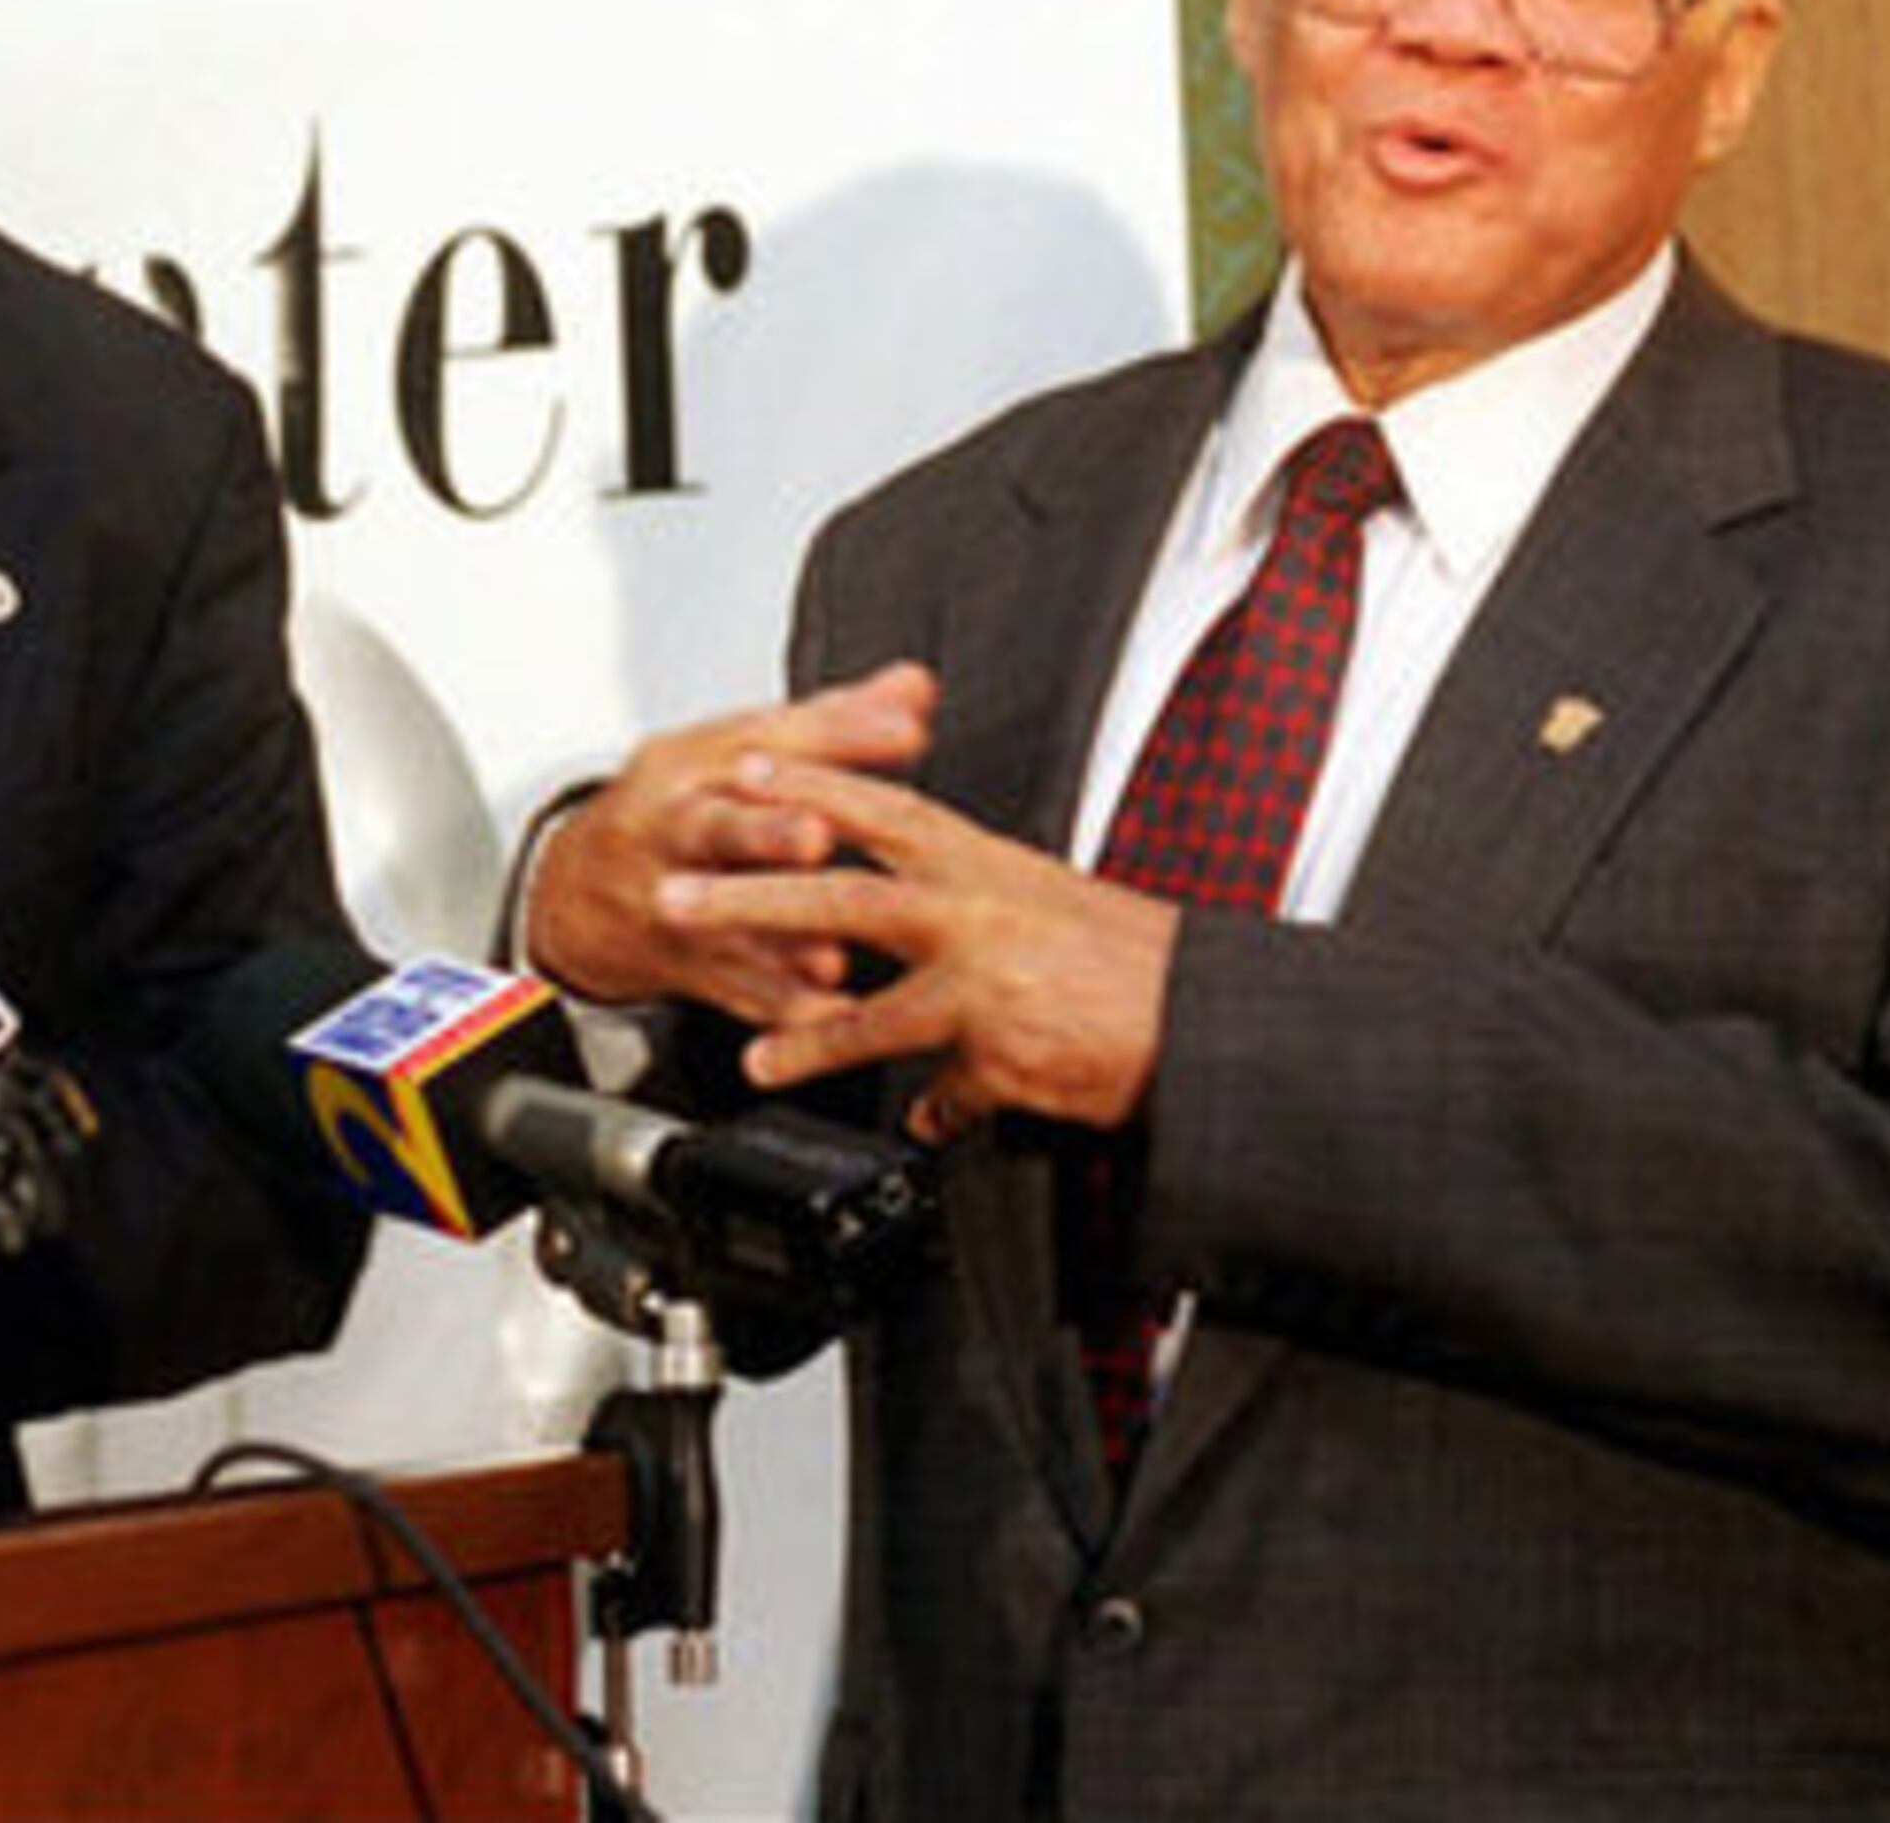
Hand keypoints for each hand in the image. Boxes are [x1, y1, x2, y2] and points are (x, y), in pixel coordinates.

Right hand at [525, 664, 941, 1024]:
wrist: (575, 892)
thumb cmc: (677, 812)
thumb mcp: (735, 753)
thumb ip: (833, 724)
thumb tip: (914, 689)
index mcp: (694, 763)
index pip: (767, 739)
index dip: (838, 735)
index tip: (902, 733)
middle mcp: (675, 827)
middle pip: (716, 826)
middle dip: (764, 832)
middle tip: (814, 837)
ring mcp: (670, 899)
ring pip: (721, 919)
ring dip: (779, 936)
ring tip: (831, 957)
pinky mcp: (679, 962)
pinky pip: (731, 990)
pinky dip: (781, 1006)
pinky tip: (831, 1015)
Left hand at [664, 754, 1178, 1138]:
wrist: (1212, 1018)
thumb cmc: (1144, 959)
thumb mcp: (1055, 903)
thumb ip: (985, 907)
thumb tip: (944, 918)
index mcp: (990, 865)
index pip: (886, 810)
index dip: (811, 784)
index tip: (748, 765)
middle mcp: (979, 915)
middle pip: (841, 896)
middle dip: (750, 895)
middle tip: (677, 895)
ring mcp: (985, 989)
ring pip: (870, 1010)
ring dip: (803, 1039)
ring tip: (755, 1058)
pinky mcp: (1001, 1058)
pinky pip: (942, 1095)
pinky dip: (928, 1111)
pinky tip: (914, 1124)